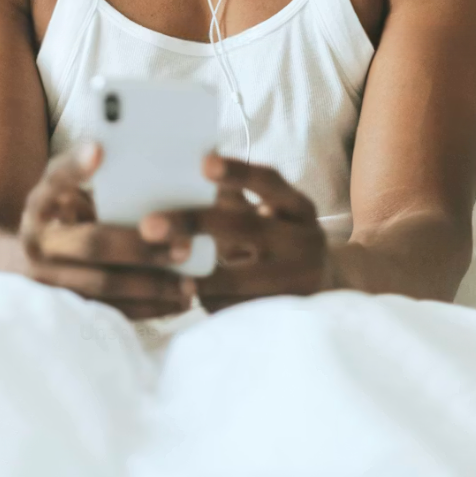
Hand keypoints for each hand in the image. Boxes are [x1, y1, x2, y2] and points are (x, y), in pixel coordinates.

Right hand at [19, 142, 196, 319]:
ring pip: (104, 287)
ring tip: (188, 284)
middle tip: (183, 247)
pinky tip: (177, 303)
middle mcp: (39, 244)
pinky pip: (110, 312)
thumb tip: (106, 149)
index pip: (55, 181)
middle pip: (93, 244)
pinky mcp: (67, 310)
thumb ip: (80, 173)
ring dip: (150, 286)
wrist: (23, 260)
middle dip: (140, 247)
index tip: (99, 150)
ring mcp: (48, 282)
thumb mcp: (59, 190)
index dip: (75, 167)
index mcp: (39, 206)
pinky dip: (146, 310)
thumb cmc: (57, 214)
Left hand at [139, 154, 338, 313]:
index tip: (203, 163)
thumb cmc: (280, 236)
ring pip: (240, 276)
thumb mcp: (272, 210)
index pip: (269, 182)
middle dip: (194, 224)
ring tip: (161, 268)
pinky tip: (182, 294)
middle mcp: (304, 241)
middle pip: (246, 227)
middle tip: (149, 225)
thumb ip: (235, 194)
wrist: (326, 286)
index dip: (237, 172)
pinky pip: (239, 309)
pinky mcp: (285, 313)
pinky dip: (209, 300)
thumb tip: (188, 163)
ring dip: (197, 272)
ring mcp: (299, 281)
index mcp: (299, 207)